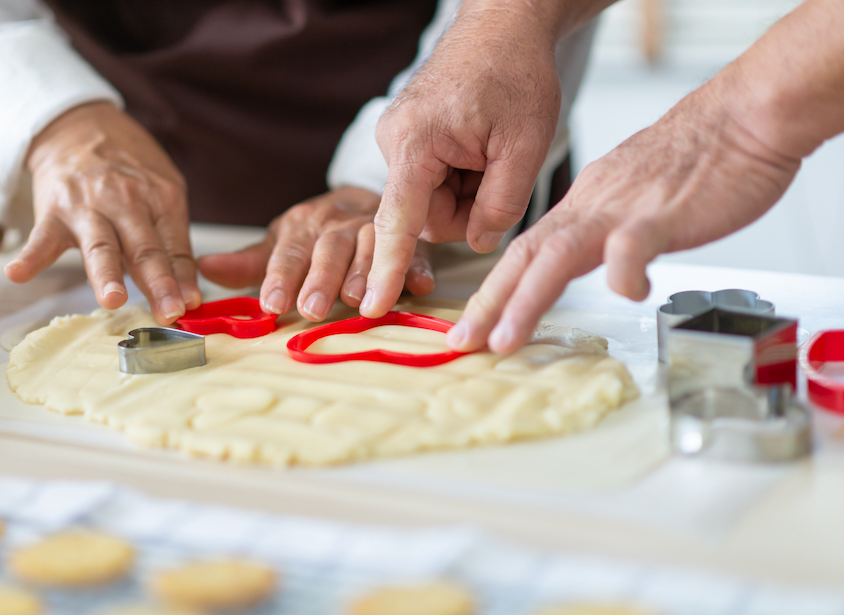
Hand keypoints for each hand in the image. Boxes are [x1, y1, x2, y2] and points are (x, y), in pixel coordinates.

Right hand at [4, 102, 199, 324]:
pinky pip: (41, 237)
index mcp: (161, 200)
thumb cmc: (128, 168)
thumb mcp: (162, 193)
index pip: (175, 248)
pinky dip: (29, 256)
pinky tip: (18, 273)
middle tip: (168, 312)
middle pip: (145, 249)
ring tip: (112, 299)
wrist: (79, 125)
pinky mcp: (53, 211)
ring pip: (101, 246)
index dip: (183, 280)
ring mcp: (89, 208)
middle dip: (158, 282)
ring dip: (106, 273)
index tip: (190, 306)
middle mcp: (128, 203)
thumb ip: (173, 243)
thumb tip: (187, 294)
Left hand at [198, 187, 434, 320]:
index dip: (280, 278)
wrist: (368, 197)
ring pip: (373, 247)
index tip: (272, 304)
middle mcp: (339, 226)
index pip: (289, 253)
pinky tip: (419, 286)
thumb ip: (249, 263)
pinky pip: (418, 252)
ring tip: (359, 302)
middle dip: (322, 279)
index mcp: (304, 226)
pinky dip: (419, 267)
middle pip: (330, 250)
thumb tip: (203, 270)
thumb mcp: (282, 242)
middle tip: (313, 308)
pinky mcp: (413, 240)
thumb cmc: (319, 232)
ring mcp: (377, 231)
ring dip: (367, 274)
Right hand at [359, 3, 562, 317]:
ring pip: (431, 201)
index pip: (398, 220)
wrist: (504, 26)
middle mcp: (394, 141)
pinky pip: (431, 181)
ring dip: (468, 192)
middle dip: (468, 208)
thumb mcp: (525, 146)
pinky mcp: (406, 139)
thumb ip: (501, 206)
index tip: (373, 304)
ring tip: (491, 152)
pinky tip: (479, 148)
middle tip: (500, 170)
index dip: (388, 267)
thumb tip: (479, 243)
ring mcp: (397, 139)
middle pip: (426, 215)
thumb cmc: (516, 73)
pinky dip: (461, 177)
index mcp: (416, 142)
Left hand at [447, 70, 801, 353]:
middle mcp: (592, 208)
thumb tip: (590, 261)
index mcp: (584, 207)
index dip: (494, 290)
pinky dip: (623, 272)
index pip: (525, 251)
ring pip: (560, 254)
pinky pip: (634, 243)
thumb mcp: (631, 199)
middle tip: (463, 340)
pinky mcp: (663, 213)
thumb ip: (605, 229)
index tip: (472, 325)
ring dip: (527, 299)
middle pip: (526, 254)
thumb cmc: (697, 161)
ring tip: (505, 339)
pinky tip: (628, 293)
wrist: (743, 117)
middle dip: (489, 302)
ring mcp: (624, 210)